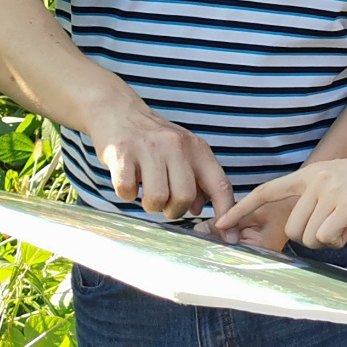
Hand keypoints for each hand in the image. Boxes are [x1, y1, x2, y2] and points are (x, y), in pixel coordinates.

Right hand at [87, 94, 233, 220]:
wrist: (118, 111)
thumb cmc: (154, 140)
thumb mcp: (183, 153)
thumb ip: (196, 180)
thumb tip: (200, 210)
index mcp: (197, 149)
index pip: (221, 185)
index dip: (226, 212)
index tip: (229, 235)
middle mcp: (177, 146)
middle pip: (184, 198)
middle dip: (173, 211)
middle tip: (164, 203)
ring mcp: (149, 148)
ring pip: (157, 199)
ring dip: (150, 205)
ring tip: (145, 191)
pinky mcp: (122, 153)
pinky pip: (127, 191)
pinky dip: (126, 194)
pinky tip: (128, 180)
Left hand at [217, 153, 346, 249]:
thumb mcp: (338, 180)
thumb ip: (316, 197)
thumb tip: (301, 228)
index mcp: (310, 173)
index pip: (267, 190)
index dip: (242, 208)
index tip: (221, 223)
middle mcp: (315, 180)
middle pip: (292, 228)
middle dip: (310, 237)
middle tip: (334, 226)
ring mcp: (330, 191)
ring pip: (308, 237)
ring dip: (327, 240)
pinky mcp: (346, 205)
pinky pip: (327, 237)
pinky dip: (340, 239)